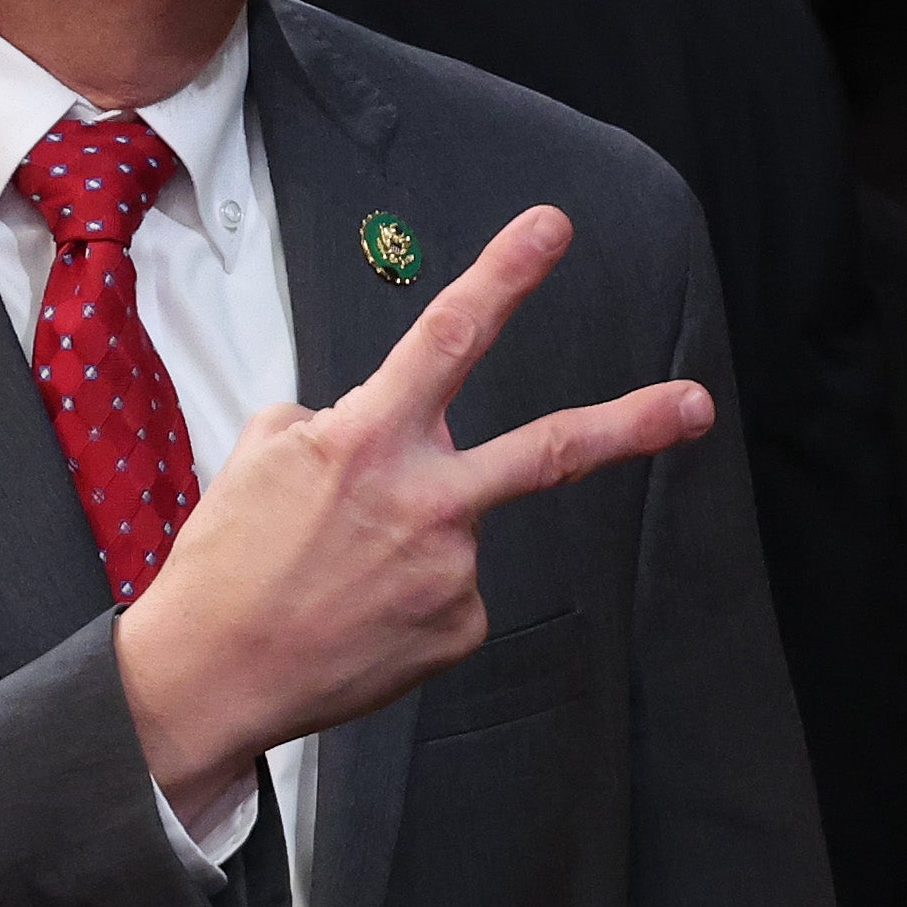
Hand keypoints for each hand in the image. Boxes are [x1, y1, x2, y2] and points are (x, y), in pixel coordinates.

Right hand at [116, 203, 710, 818]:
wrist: (209, 677)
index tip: (553, 229)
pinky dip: (407, 595)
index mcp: (369, 440)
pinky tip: (356, 615)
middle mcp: (426, 502)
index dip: (504, 276)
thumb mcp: (259, 455)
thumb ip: (333, 421)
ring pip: (455, 528)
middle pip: (552, 450)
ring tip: (336, 580)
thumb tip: (371, 425)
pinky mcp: (459, 628)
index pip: (448, 336)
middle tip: (697, 404)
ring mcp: (451, 571)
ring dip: (408, 544)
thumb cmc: (226, 564)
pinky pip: (448, 591)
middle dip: (635, 424)